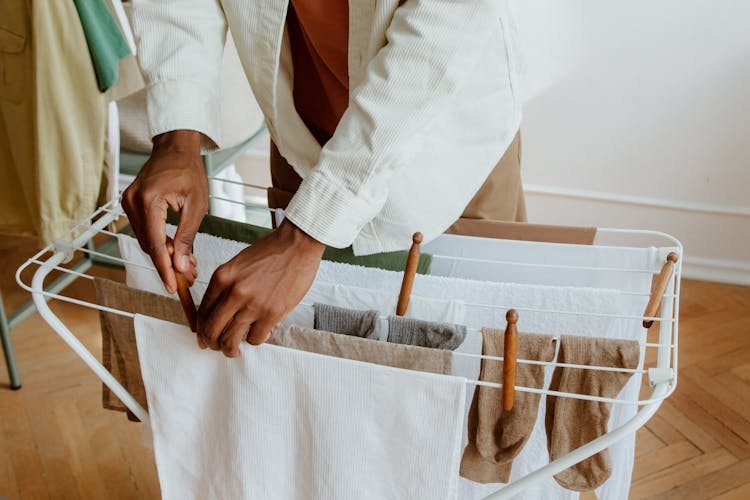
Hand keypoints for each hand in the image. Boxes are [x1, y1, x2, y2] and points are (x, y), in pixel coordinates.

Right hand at [122, 130, 206, 293]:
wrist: (175, 148)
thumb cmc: (189, 171)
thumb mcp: (196, 206)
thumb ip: (187, 237)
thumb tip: (182, 267)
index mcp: (149, 201)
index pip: (156, 244)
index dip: (164, 269)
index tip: (172, 288)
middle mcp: (132, 203)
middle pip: (149, 246)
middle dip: (168, 266)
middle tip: (189, 280)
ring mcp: (128, 203)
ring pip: (147, 242)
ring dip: (165, 256)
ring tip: (188, 268)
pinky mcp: (131, 205)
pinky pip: (145, 232)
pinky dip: (160, 244)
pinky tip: (177, 252)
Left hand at [197, 219, 324, 356]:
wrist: (297, 245)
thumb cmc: (270, 252)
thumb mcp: (239, 264)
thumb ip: (227, 285)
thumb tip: (220, 309)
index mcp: (222, 277)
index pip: (202, 311)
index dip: (202, 329)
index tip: (205, 337)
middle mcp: (234, 292)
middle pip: (212, 329)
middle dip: (212, 343)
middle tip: (217, 347)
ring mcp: (253, 304)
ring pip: (230, 339)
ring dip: (230, 349)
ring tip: (234, 351)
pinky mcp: (272, 313)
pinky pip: (255, 338)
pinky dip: (255, 340)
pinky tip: (259, 334)